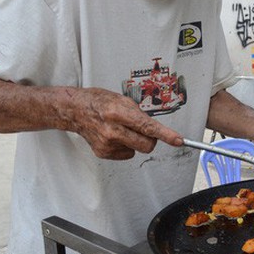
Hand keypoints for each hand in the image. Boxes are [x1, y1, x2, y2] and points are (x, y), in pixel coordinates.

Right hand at [63, 87, 182, 159]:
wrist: (75, 110)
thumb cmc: (99, 101)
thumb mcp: (122, 100)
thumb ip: (139, 114)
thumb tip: (155, 128)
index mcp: (118, 112)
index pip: (148, 126)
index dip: (166, 135)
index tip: (178, 140)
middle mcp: (112, 130)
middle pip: (147, 145)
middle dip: (151, 140)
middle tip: (144, 131)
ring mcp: (107, 143)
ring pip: (137, 149)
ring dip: (135, 141)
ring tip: (121, 129)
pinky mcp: (103, 152)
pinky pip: (126, 154)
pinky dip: (124, 146)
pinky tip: (114, 136)